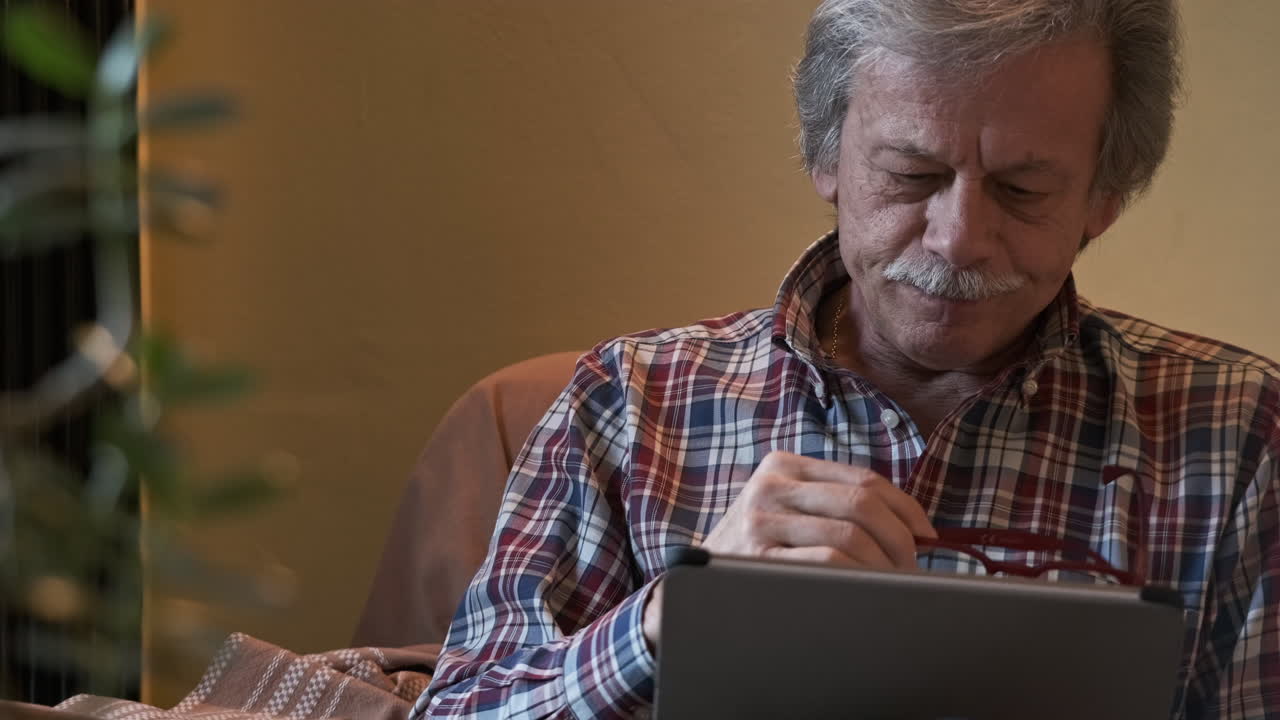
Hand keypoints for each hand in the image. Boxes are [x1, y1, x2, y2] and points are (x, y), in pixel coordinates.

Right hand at [641, 451, 934, 648]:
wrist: (690, 590)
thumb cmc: (752, 555)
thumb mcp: (784, 514)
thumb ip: (831, 506)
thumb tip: (911, 526)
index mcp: (783, 466)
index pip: (863, 479)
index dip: (905, 507)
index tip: (927, 534)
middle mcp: (769, 484)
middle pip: (862, 503)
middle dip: (900, 539)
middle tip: (911, 568)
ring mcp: (760, 520)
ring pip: (850, 534)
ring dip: (884, 565)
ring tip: (890, 584)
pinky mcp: (757, 556)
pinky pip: (828, 563)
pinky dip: (859, 578)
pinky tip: (865, 591)